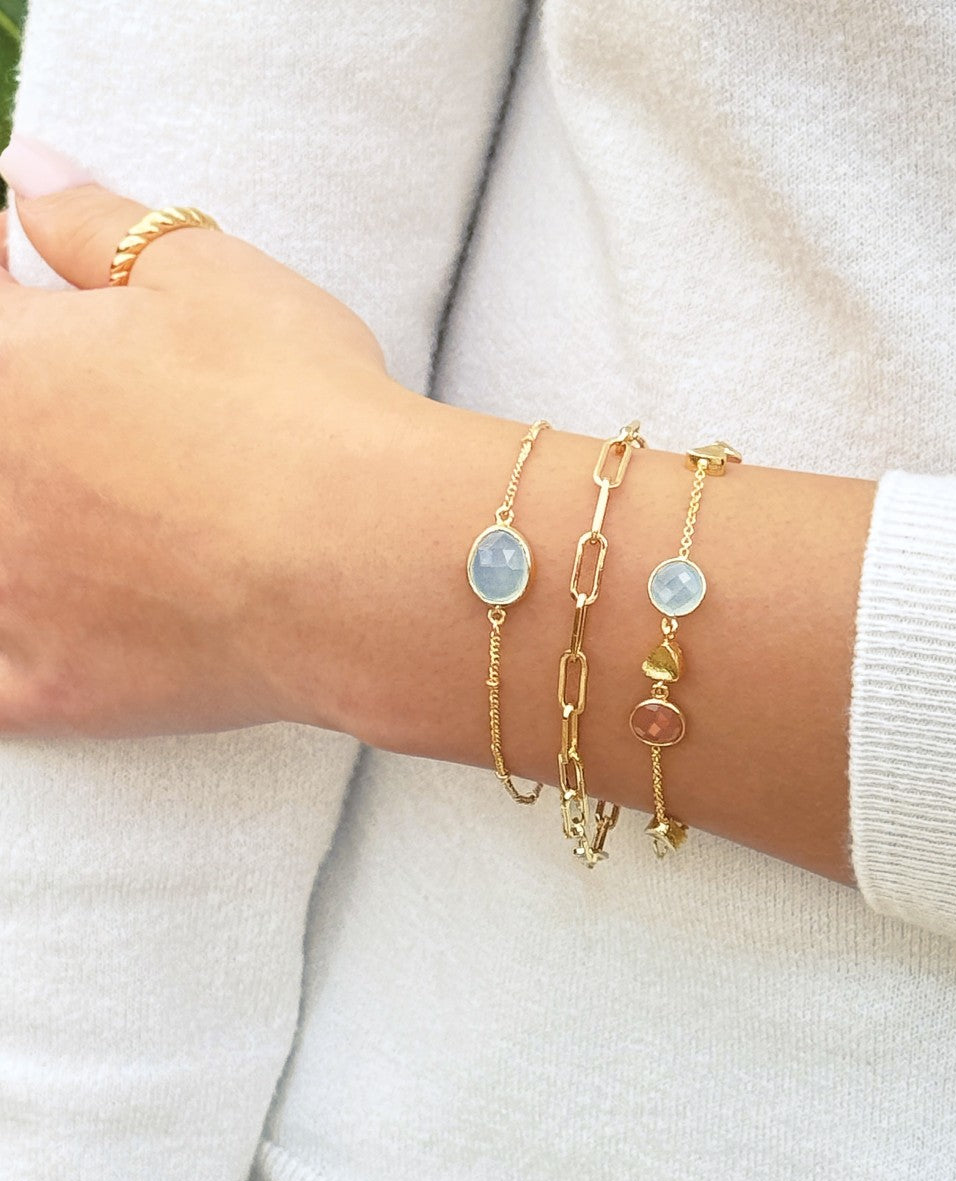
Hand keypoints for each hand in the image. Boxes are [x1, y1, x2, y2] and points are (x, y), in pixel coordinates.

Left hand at [0, 135, 414, 736]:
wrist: (370, 558)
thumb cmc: (300, 406)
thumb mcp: (208, 276)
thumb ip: (92, 221)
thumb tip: (21, 171)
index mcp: (6, 368)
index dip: (23, 304)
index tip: (53, 304)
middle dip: (34, 422)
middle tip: (104, 426)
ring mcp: (9, 595)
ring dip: (19, 531)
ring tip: (102, 514)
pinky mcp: (55, 686)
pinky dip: (12, 654)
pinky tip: (31, 636)